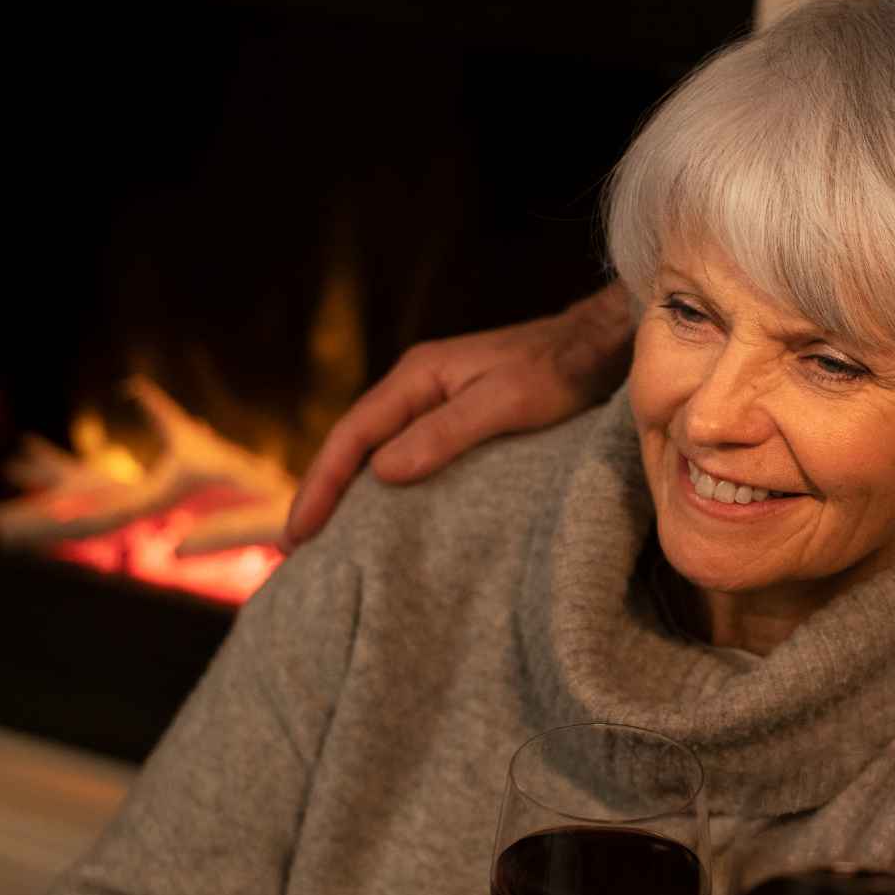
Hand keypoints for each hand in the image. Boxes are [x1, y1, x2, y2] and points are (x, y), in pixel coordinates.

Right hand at [282, 283, 633, 547]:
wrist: (600, 346)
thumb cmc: (558, 371)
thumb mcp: (505, 402)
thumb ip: (446, 433)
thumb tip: (382, 472)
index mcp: (417, 377)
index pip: (352, 435)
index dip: (322, 485)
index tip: (299, 532)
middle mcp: (417, 387)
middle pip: (354, 444)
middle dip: (322, 493)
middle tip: (294, 549)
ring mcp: (437, 401)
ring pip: (376, 451)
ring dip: (349, 492)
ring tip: (327, 541)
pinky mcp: (459, 418)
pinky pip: (407, 454)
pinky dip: (385, 486)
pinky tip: (384, 514)